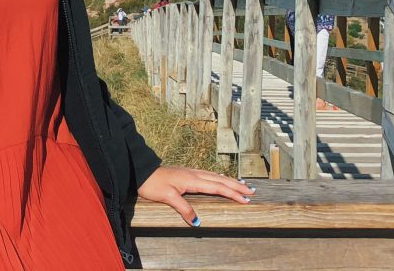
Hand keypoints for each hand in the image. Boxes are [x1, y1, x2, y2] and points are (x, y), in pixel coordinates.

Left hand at [136, 165, 253, 226]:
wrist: (141, 171)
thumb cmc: (153, 184)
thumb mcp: (167, 197)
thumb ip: (183, 208)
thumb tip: (197, 222)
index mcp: (193, 180)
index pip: (218, 187)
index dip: (232, 193)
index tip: (246, 198)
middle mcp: (195, 174)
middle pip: (220, 180)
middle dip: (237, 186)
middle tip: (252, 191)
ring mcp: (191, 173)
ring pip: (216, 176)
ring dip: (230, 181)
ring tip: (242, 184)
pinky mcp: (187, 174)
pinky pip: (209, 176)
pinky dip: (219, 178)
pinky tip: (220, 179)